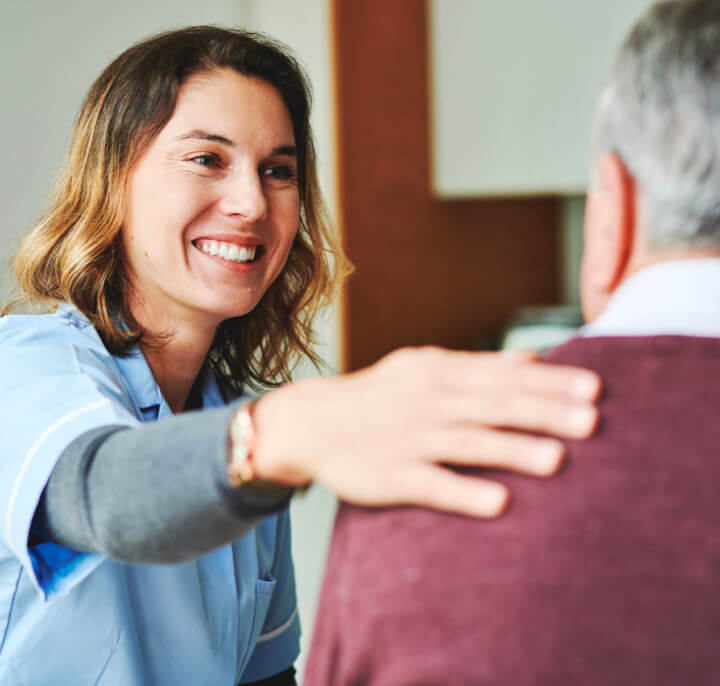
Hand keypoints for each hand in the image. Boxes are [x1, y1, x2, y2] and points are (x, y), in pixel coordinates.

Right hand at [249, 346, 600, 516]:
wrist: (312, 421)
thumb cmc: (380, 395)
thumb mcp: (425, 367)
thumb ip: (481, 364)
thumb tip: (536, 357)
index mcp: (438, 371)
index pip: (502, 375)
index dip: (549, 382)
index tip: (594, 388)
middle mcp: (427, 401)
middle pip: (491, 405)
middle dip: (543, 412)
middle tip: (592, 421)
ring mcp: (407, 438)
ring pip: (466, 442)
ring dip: (511, 450)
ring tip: (557, 459)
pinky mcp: (389, 475)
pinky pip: (429, 483)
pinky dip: (462, 491)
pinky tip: (499, 502)